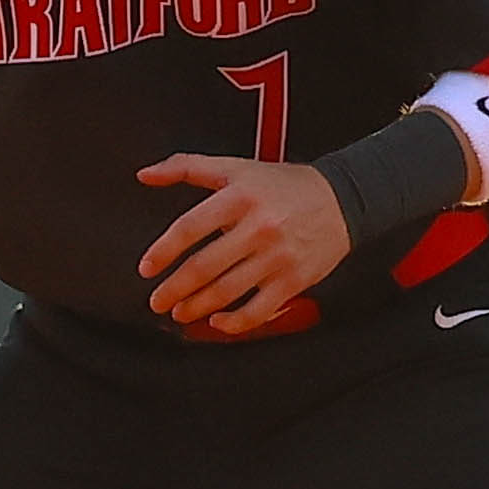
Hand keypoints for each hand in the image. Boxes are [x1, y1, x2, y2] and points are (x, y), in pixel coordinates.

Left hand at [135, 154, 348, 333]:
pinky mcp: (294, 279)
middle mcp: (258, 227)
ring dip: (196, 307)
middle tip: (157, 300)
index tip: (147, 268)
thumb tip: (146, 174)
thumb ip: (186, 167)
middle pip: (204, 266)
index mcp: (239, 197)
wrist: (342, 199)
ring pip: (227, 291)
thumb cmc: (285, 186)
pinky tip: (218, 321)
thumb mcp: (235, 167)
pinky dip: (234, 321)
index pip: (190, 228)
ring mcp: (277, 256)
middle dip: (174, 289)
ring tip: (180, 312)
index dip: (163, 251)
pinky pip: (258, 310)